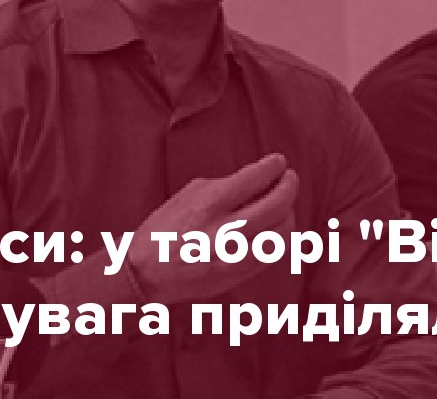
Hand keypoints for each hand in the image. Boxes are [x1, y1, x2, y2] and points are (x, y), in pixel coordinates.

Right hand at [128, 153, 297, 304]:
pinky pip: (274, 254)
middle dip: (289, 186)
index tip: (279, 162)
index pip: (255, 178)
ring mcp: (234, 257)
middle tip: (289, 178)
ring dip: (289, 213)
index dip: (274, 166)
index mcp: (210, 204)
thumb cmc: (167, 226)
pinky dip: (280, 237)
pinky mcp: (239, 275)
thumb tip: (262, 178)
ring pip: (283, 232)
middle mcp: (225, 231)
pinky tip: (275, 227)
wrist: (147, 271)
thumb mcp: (191, 195)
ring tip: (283, 205)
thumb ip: (228, 185)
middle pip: (277, 204)